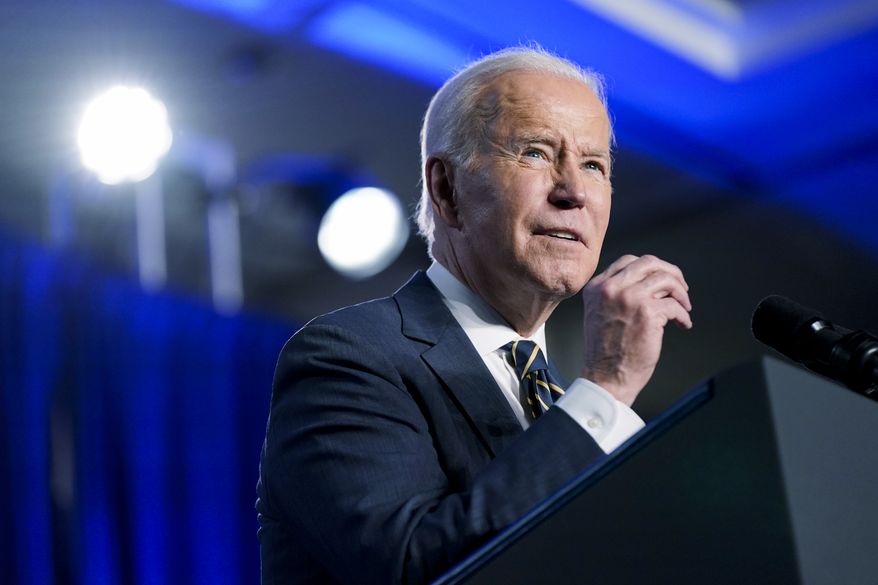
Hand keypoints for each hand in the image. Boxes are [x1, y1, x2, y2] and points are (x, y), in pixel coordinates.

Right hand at [579, 254, 692, 405]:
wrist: (605, 377)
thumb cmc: (605, 351)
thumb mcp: (599, 313)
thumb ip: (614, 294)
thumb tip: (649, 282)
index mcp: (597, 287)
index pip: (628, 261)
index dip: (651, 268)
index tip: (662, 279)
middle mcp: (611, 288)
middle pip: (649, 262)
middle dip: (671, 273)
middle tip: (682, 287)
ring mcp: (629, 298)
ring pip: (666, 279)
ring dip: (681, 293)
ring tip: (684, 307)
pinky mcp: (647, 313)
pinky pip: (674, 305)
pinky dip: (683, 315)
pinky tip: (683, 325)